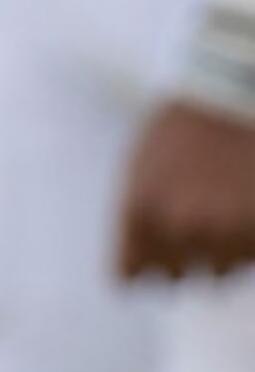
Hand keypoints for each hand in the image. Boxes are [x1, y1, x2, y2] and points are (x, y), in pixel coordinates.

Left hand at [121, 99, 254, 279]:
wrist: (233, 96)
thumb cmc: (184, 130)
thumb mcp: (141, 172)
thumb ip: (138, 222)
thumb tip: (136, 274)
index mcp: (140, 213)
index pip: (128, 275)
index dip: (141, 266)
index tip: (151, 255)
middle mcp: (182, 231)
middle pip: (178, 276)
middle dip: (185, 254)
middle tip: (197, 213)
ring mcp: (229, 236)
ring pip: (221, 268)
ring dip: (223, 247)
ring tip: (226, 200)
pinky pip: (250, 256)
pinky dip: (249, 239)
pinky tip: (244, 202)